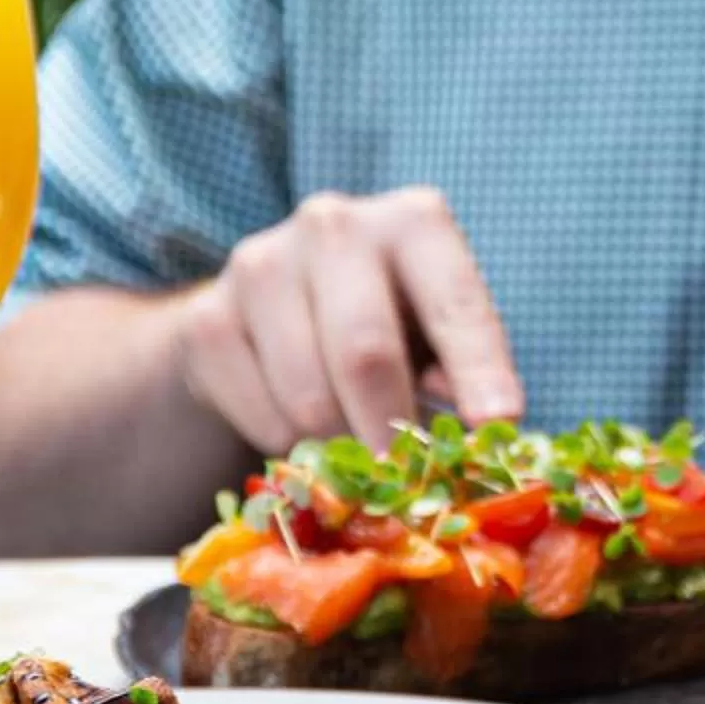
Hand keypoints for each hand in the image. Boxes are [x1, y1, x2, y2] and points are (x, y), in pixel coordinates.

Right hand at [173, 187, 523, 455]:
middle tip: (404, 480)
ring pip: (307, 394)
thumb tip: (488, 426)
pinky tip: (298, 426)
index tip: (498, 422)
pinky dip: (284, 442)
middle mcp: (335, 225)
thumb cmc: (390, 321)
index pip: (455, 301)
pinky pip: (256, 410)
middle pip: (365, 351)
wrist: (273, 309)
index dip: (480, 367)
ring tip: (352, 446)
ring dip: (336, 443)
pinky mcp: (206, 316)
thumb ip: (464, 369)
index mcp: (414, 223)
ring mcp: (261, 264)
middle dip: (390, 429)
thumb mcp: (440, 333)